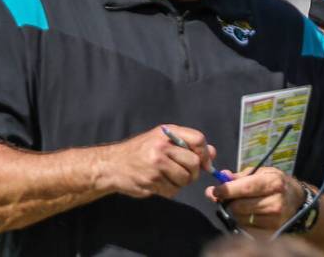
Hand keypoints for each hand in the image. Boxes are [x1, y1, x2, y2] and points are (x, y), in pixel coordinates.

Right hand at [97, 124, 215, 198]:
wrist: (112, 165)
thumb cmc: (140, 152)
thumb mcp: (161, 140)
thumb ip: (187, 144)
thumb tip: (211, 153)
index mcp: (166, 133)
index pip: (198, 139)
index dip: (204, 153)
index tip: (204, 162)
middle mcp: (161, 147)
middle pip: (194, 162)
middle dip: (193, 172)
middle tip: (185, 173)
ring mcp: (155, 165)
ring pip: (185, 179)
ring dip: (180, 183)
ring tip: (168, 178)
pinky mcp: (151, 182)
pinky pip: (172, 191)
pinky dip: (169, 190)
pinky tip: (158, 183)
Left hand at [205, 167, 305, 231]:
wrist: (297, 202)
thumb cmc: (277, 184)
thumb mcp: (263, 173)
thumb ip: (241, 176)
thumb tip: (222, 176)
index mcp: (273, 182)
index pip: (245, 188)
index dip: (226, 190)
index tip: (214, 190)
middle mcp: (275, 201)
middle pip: (239, 206)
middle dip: (228, 202)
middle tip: (227, 197)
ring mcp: (274, 219)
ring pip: (240, 218)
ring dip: (235, 212)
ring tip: (241, 204)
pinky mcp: (271, 231)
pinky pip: (246, 228)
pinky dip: (242, 221)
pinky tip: (247, 214)